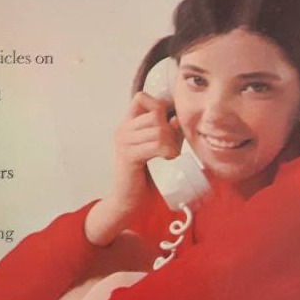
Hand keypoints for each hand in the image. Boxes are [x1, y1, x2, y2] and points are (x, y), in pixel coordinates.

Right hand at [85, 91, 179, 245]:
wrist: (129, 201)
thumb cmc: (146, 176)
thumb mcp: (160, 148)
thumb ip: (168, 132)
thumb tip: (177, 118)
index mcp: (128, 125)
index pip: (141, 97)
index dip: (159, 105)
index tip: (169, 124)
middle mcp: (123, 129)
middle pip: (155, 113)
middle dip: (170, 130)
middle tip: (172, 148)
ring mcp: (123, 141)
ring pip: (158, 129)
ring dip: (171, 143)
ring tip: (170, 156)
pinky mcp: (128, 155)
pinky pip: (156, 144)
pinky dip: (167, 151)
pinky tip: (167, 159)